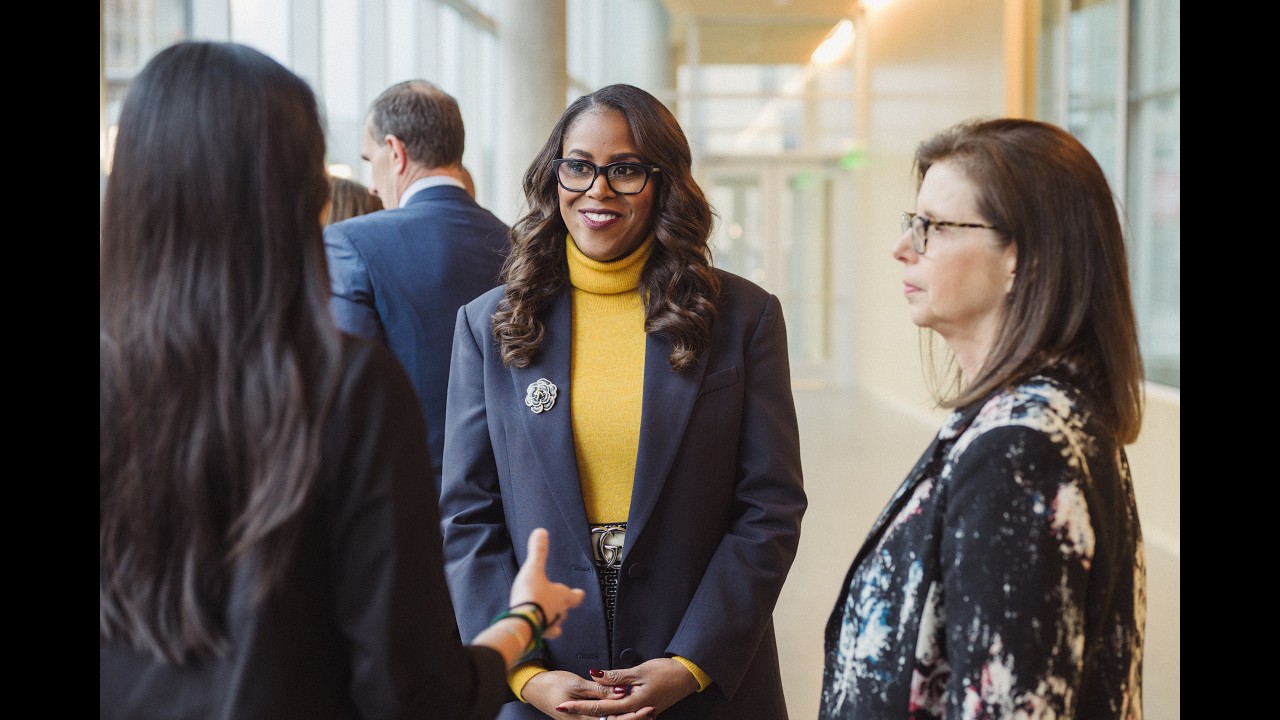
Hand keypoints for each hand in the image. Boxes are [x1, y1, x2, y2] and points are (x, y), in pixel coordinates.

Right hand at [509, 528, 585, 640]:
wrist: (523, 622)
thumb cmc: (532, 595)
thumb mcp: (534, 569)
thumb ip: (538, 552)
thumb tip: (541, 531)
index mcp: (562, 596)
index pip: (576, 596)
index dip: (577, 594)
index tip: (580, 593)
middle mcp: (560, 612)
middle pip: (565, 608)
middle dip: (562, 605)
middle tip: (559, 602)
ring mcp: (551, 624)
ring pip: (557, 621)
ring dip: (554, 617)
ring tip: (547, 615)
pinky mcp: (541, 634)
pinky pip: (546, 632)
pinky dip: (544, 630)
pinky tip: (539, 630)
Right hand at [522, 670, 654, 719]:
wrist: (533, 687)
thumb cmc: (551, 683)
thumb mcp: (576, 684)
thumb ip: (599, 690)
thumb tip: (620, 692)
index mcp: (582, 717)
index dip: (632, 715)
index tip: (647, 707)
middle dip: (633, 719)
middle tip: (652, 711)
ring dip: (627, 718)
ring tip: (646, 713)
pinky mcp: (582, 717)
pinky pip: (603, 719)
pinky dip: (616, 716)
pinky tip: (627, 711)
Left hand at [555, 658, 697, 717]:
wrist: (688, 676)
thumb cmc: (667, 672)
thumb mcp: (639, 671)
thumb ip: (615, 676)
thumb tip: (595, 675)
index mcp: (632, 704)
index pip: (600, 708)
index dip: (579, 707)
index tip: (562, 706)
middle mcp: (635, 712)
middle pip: (604, 716)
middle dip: (582, 712)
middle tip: (563, 708)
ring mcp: (640, 712)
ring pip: (613, 716)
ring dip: (596, 712)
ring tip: (577, 708)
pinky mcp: (644, 709)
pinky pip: (623, 714)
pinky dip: (610, 712)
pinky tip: (602, 708)